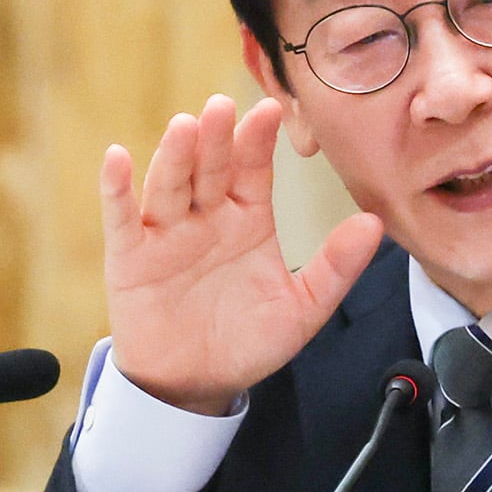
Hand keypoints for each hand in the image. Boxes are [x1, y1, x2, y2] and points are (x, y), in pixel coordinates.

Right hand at [100, 94, 385, 414]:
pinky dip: (116, 189)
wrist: (198, 385)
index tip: (271, 110)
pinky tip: (117, 159)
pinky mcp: (131, 257)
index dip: (258, 140)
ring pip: (170, 184)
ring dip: (175, 155)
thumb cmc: (248, 342)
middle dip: (216, 138)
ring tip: (186, 126)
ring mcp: (167, 233)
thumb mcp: (303, 308)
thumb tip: (374, 224)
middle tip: (224, 105)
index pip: (252, 170)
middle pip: (210, 168)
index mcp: (247, 220)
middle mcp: (206, 217)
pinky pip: (123, 219)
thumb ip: (336, 267)